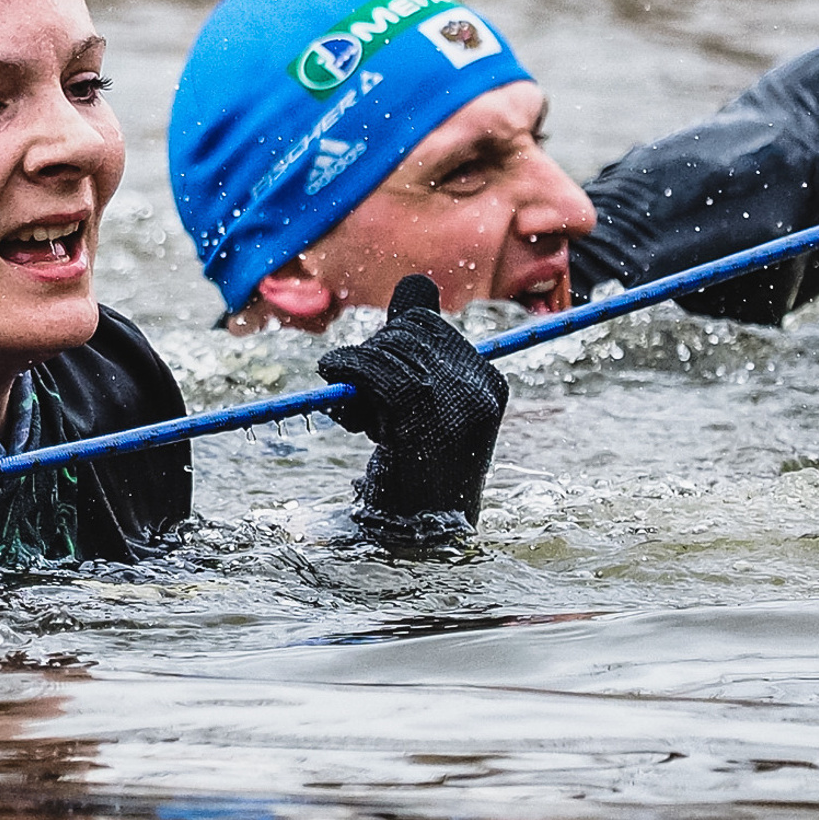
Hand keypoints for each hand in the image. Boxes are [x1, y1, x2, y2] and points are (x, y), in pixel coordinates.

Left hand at [315, 275, 506, 543]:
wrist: (417, 536)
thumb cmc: (414, 473)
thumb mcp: (421, 405)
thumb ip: (417, 347)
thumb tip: (415, 283)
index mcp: (489, 383)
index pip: (429, 326)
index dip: (388, 343)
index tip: (375, 380)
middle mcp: (479, 387)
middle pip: (408, 331)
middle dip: (374, 352)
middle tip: (361, 395)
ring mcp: (453, 401)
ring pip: (386, 349)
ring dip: (355, 369)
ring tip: (353, 409)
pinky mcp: (420, 415)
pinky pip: (373, 369)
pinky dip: (344, 365)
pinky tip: (329, 375)